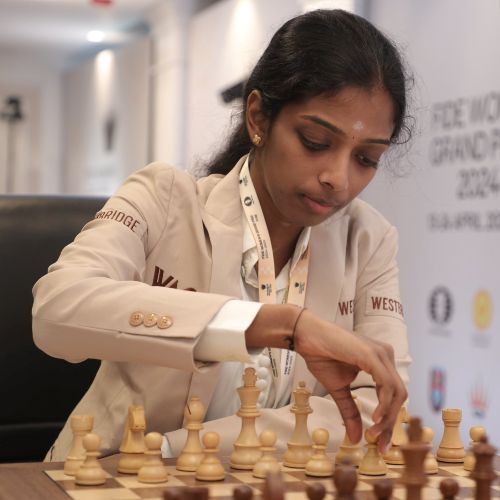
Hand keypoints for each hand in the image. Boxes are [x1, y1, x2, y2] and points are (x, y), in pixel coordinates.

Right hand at [294, 309, 406, 451]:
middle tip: (379, 443)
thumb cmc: (321, 355)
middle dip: (391, 422)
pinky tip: (374, 418)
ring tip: (374, 432)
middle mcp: (385, 356)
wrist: (306, 336)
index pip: (393, 394)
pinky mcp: (372, 355)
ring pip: (397, 392)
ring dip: (388, 416)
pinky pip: (387, 385)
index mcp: (380, 361)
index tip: (380, 442)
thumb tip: (356, 439)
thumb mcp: (338, 389)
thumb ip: (350, 411)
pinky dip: (384, 404)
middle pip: (400, 395)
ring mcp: (381, 354)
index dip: (389, 420)